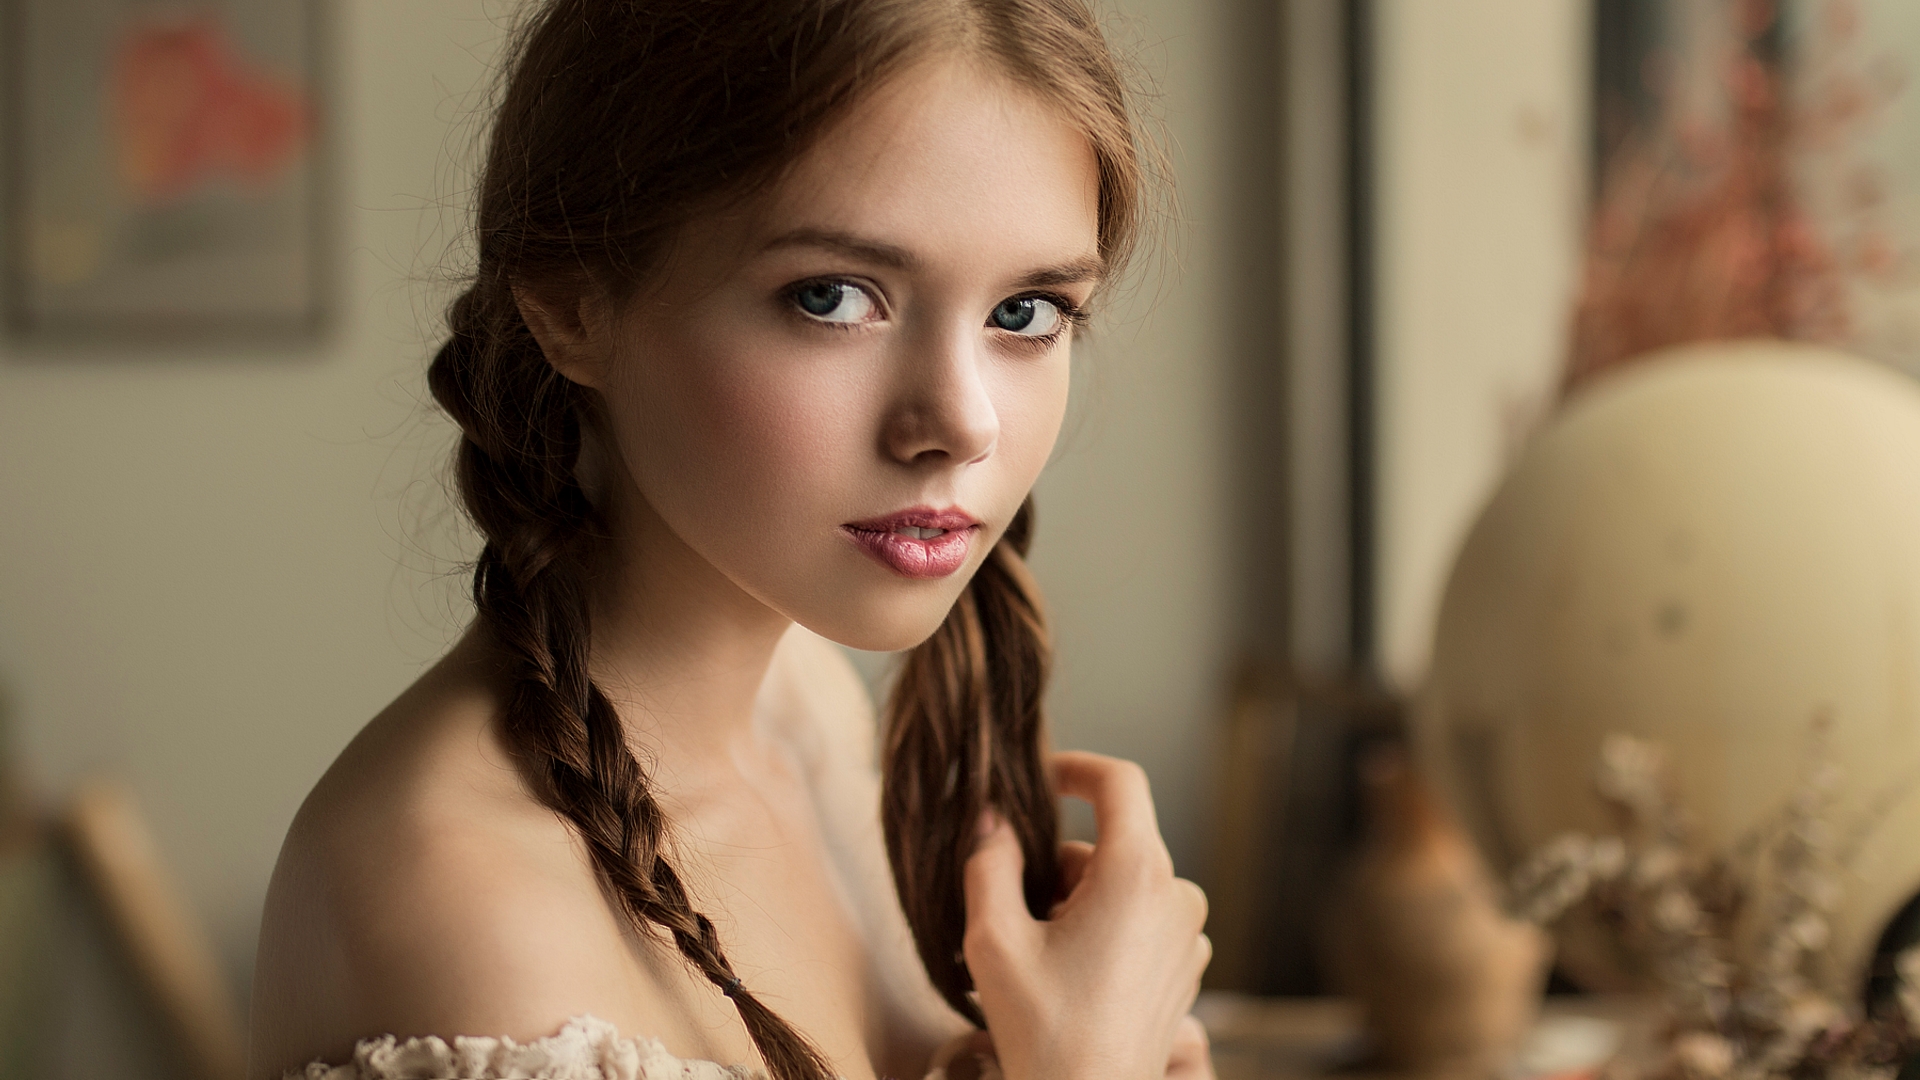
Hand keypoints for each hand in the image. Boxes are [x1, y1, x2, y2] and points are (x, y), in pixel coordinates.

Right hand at [961, 751, 1211, 1079]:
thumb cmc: (1046, 1033)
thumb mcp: (993, 939)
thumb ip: (988, 862)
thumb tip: (992, 817)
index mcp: (1138, 874)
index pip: (1120, 782)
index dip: (1077, 767)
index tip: (1042, 777)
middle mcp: (1177, 895)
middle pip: (1112, 843)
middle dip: (1060, 865)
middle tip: (1018, 914)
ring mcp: (1188, 934)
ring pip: (1125, 884)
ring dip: (1082, 901)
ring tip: (1044, 956)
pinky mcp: (1186, 966)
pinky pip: (1143, 920)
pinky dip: (1107, 929)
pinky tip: (1074, 976)